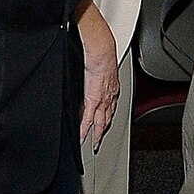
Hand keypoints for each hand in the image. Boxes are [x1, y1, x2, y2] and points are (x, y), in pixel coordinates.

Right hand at [77, 0, 119, 149]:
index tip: (104, 124)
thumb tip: (90, 73)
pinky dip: (85, 130)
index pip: (109, 106)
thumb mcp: (98, 67)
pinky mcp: (93, 100)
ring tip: (93, 143)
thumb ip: (94, 74)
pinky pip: (89, 119)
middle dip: (103, 130)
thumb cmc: (100, 53)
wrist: (101, 50)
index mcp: (111, 87)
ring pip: (100, 121)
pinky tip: (82, 137)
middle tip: (99, 141)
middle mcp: (110, 96)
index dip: (107, 116)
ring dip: (97, 133)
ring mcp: (102, 99)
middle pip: (107, 118)